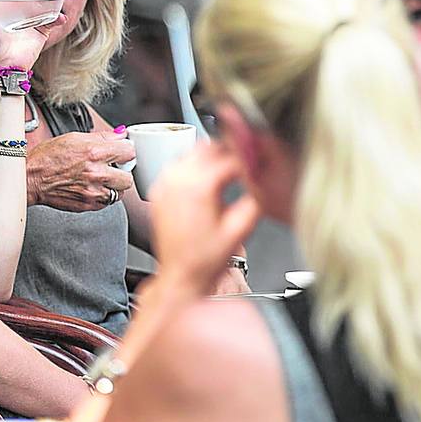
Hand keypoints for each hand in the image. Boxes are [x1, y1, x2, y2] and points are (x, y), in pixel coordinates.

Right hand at [27, 133, 135, 209]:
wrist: (30, 179)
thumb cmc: (47, 158)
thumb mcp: (73, 138)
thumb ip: (102, 137)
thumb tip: (120, 135)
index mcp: (94, 153)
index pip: (129, 152)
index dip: (125, 152)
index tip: (120, 153)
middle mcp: (96, 173)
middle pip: (128, 177)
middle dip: (121, 173)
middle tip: (110, 169)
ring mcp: (92, 192)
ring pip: (119, 193)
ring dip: (112, 186)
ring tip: (98, 180)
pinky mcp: (87, 205)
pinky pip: (106, 203)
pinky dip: (101, 196)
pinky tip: (89, 188)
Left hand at [149, 142, 260, 297]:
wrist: (181, 274)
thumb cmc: (206, 258)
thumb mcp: (241, 229)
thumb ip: (255, 198)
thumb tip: (262, 178)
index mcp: (198, 187)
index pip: (229, 156)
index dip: (249, 156)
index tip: (259, 160)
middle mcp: (177, 181)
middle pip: (208, 147)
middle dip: (229, 151)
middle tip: (246, 160)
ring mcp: (164, 185)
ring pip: (191, 153)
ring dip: (211, 156)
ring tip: (229, 170)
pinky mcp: (159, 192)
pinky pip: (178, 166)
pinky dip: (194, 166)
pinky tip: (208, 179)